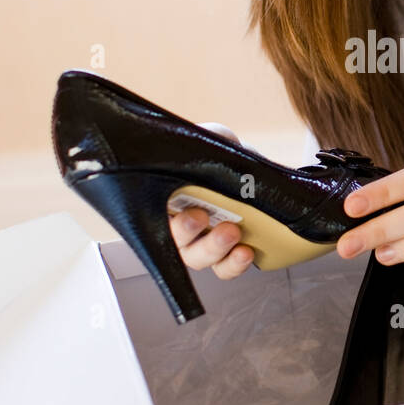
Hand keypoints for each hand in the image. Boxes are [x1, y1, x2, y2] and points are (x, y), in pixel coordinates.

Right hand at [166, 122, 255, 278]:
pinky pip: (225, 268)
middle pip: (177, 245)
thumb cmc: (216, 156)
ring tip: (235, 236)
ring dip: (216, 252)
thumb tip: (213, 138)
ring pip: (200, 260)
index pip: (156, 218)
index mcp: (164, 200)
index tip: (194, 214)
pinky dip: (235, 264)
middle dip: (191, 235)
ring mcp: (201, 244)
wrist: (246, 168)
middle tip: (208, 219)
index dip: (174, 223)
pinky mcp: (226, 254)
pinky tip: (247, 252)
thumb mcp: (209, 137)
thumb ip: (207, 136)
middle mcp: (178, 228)